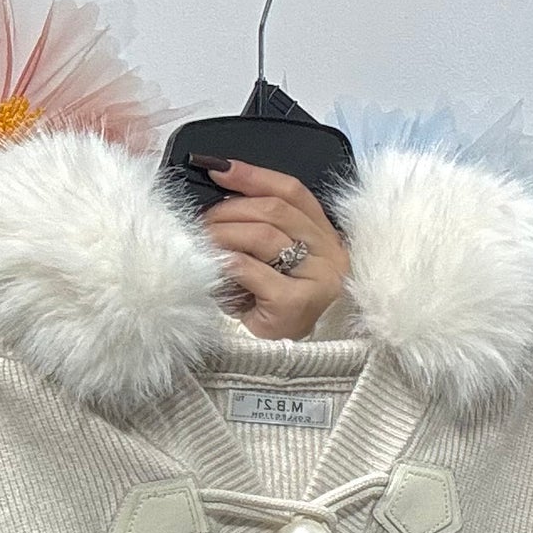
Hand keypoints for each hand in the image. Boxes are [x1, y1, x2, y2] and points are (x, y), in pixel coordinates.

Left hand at [190, 156, 350, 340]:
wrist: (276, 364)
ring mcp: (319, 278)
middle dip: (230, 210)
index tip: (217, 168)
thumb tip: (218, 193)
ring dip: (223, 235)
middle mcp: (331, 254)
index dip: (254, 175)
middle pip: (275, 210)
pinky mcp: (299, 302)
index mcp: (325, 238)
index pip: (292, 191)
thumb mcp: (267, 262)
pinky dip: (227, 264)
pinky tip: (213, 268)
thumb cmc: (266, 310)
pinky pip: (254, 270)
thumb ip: (258, 229)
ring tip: (201, 245)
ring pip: (264, 235)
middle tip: (201, 222)